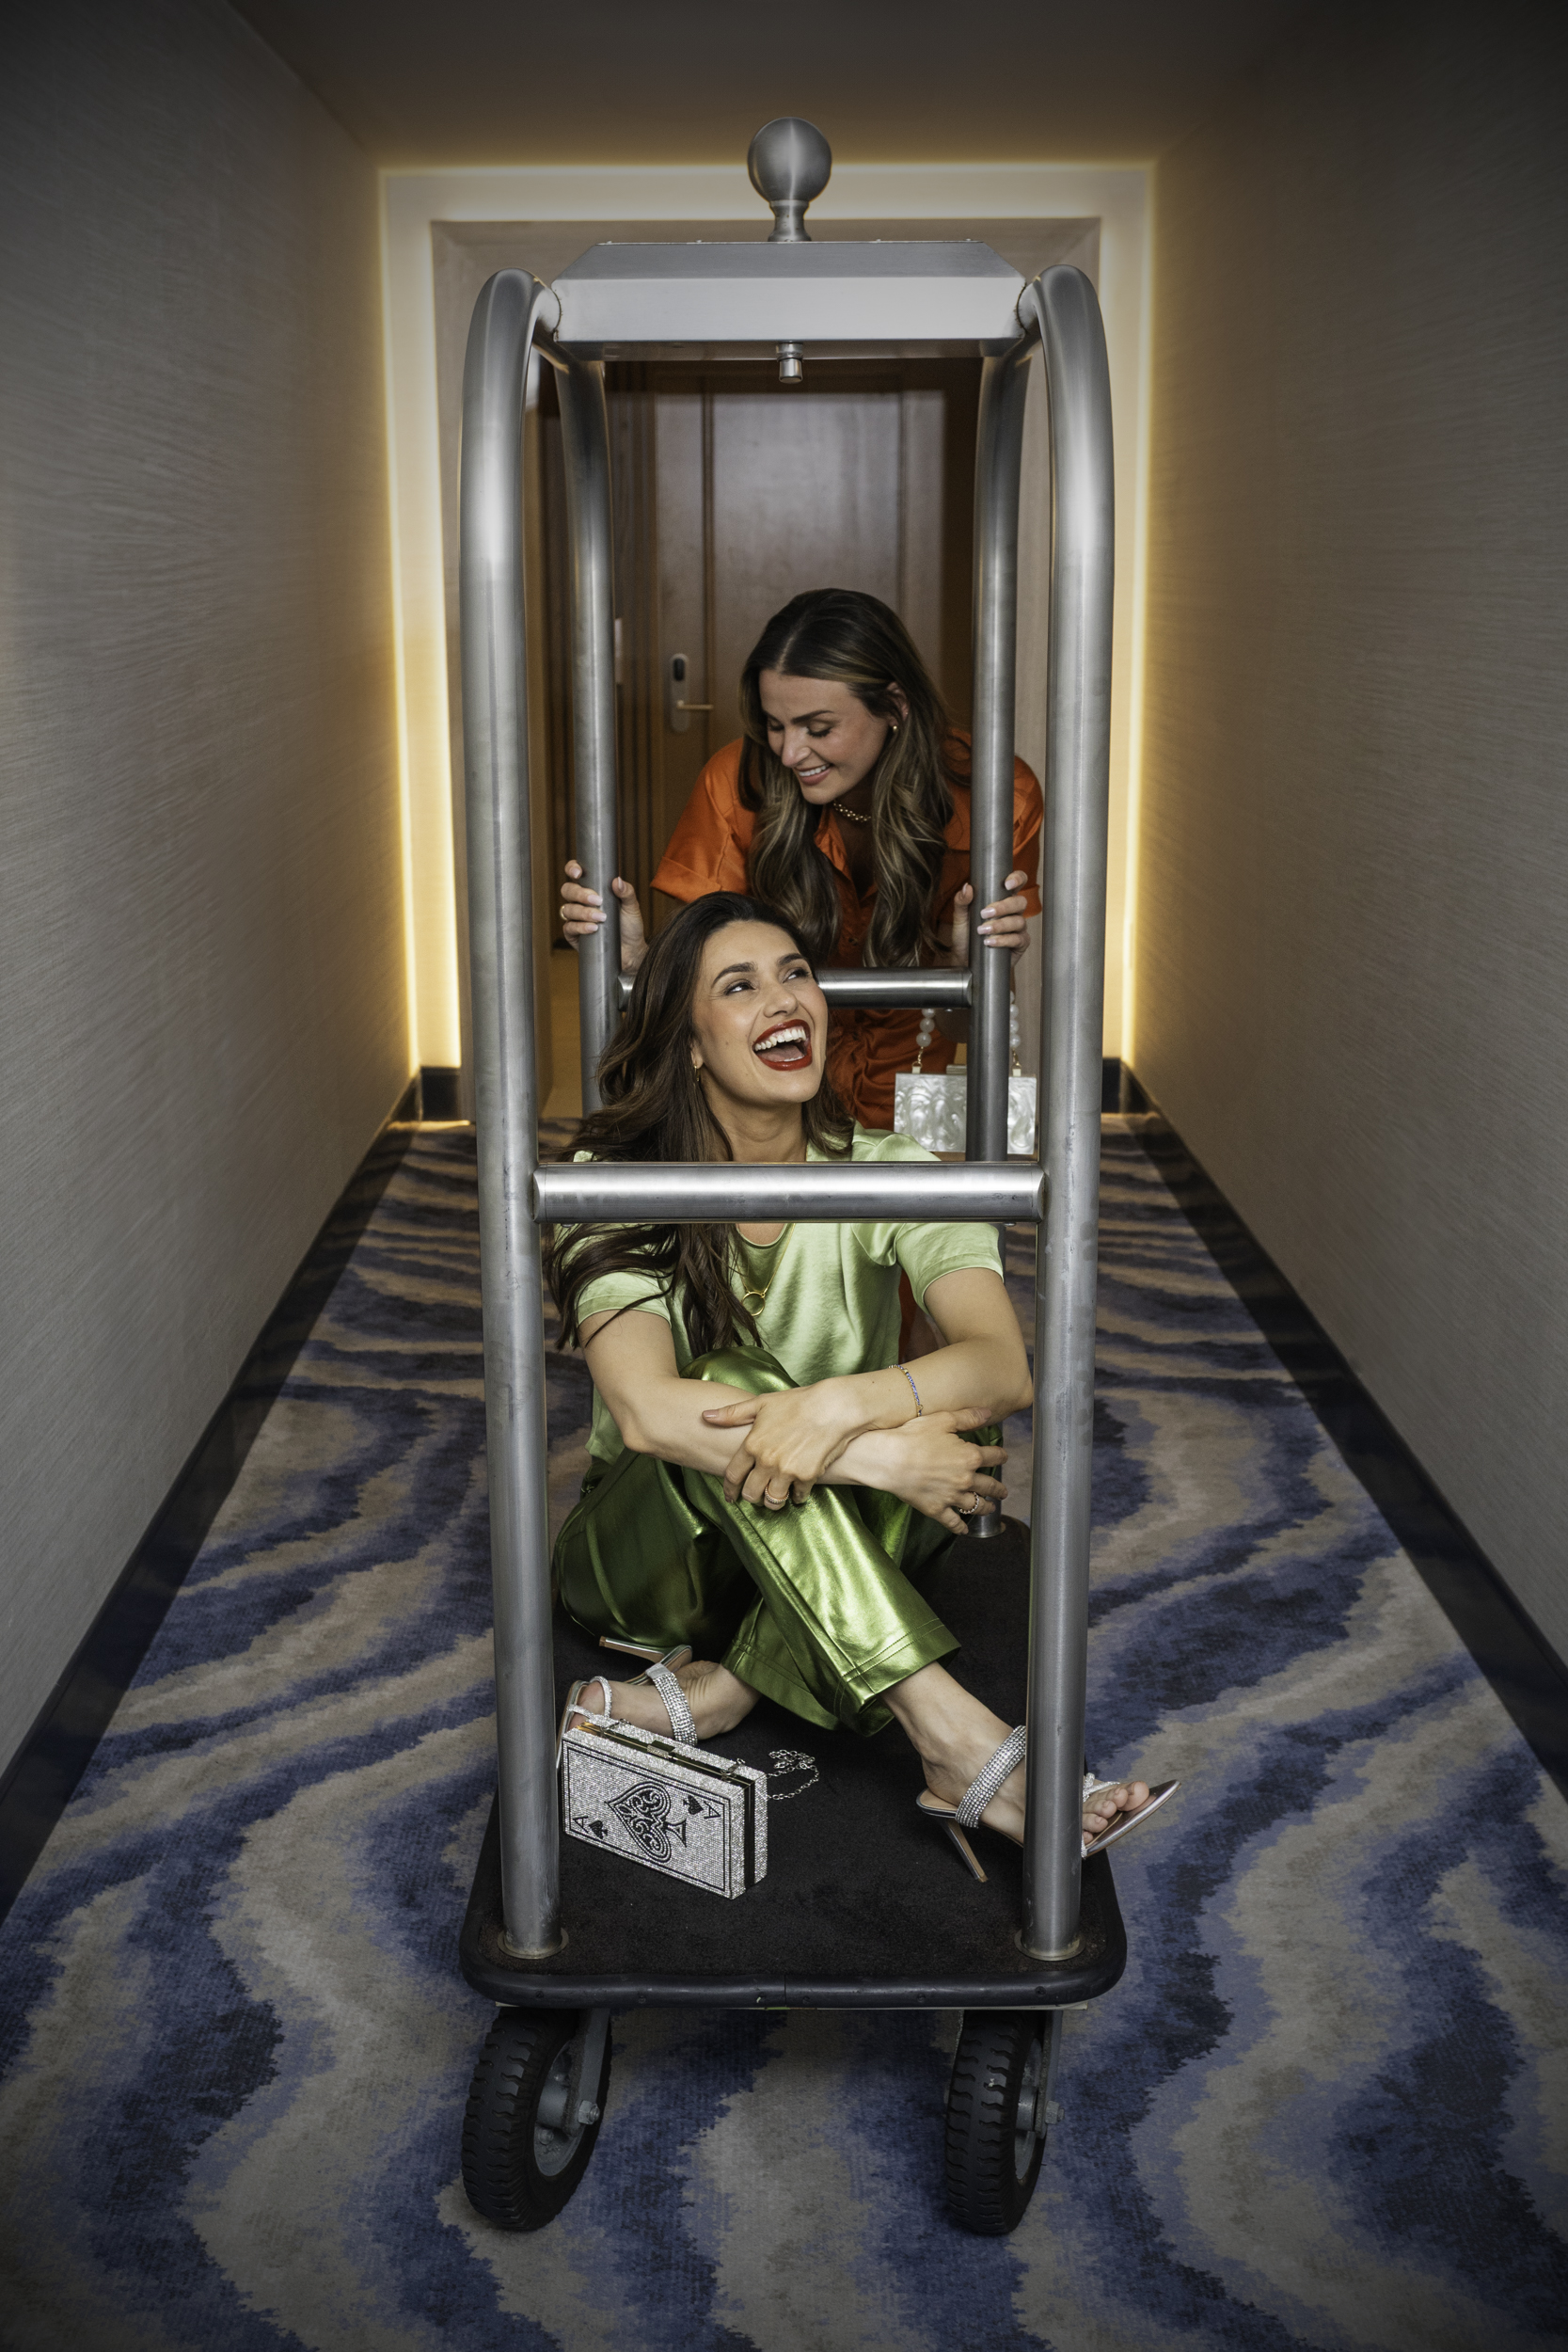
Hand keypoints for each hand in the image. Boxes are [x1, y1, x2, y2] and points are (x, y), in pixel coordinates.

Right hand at [559, 861, 647, 971]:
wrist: (632, 951)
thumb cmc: (630, 927)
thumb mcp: (632, 907)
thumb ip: (626, 892)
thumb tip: (617, 881)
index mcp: (592, 889)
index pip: (575, 874)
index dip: (572, 868)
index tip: (578, 872)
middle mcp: (580, 902)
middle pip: (567, 890)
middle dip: (580, 894)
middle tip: (597, 900)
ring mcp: (575, 918)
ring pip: (568, 909)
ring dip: (583, 912)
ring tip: (601, 918)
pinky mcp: (574, 935)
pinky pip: (569, 928)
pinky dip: (581, 927)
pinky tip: (593, 928)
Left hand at [702, 1379, 865, 1506]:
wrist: (832, 1407)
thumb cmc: (797, 1402)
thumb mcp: (762, 1403)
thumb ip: (732, 1413)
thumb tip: (705, 1416)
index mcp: (753, 1444)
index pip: (733, 1475)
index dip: (730, 1489)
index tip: (731, 1497)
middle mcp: (767, 1460)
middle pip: (751, 1493)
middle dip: (752, 1497)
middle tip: (756, 1495)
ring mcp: (787, 1470)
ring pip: (772, 1500)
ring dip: (773, 1502)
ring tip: (776, 1496)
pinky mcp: (807, 1476)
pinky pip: (798, 1496)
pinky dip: (798, 1495)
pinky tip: (799, 1489)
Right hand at [850, 1413, 1006, 1534]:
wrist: (889, 1459)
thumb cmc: (913, 1436)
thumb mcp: (943, 1420)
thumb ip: (968, 1417)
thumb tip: (988, 1413)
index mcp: (969, 1456)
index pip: (994, 1457)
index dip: (1001, 1456)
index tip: (1003, 1457)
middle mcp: (965, 1479)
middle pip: (989, 1485)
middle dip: (999, 1488)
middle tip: (1003, 1491)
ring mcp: (951, 1496)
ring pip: (976, 1505)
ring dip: (986, 1507)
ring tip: (991, 1507)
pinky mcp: (936, 1509)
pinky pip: (953, 1522)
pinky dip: (961, 1527)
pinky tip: (965, 1530)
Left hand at [948, 870, 1031, 964]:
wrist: (964, 959)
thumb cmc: (966, 936)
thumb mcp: (960, 917)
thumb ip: (962, 901)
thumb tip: (968, 887)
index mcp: (1002, 899)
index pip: (1017, 883)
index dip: (1017, 879)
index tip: (1007, 884)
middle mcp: (1013, 912)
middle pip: (1020, 902)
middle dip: (1004, 906)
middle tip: (984, 913)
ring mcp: (1018, 928)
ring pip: (1019, 921)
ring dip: (1000, 925)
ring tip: (983, 930)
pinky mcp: (1020, 944)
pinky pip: (1018, 939)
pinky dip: (1003, 940)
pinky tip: (990, 942)